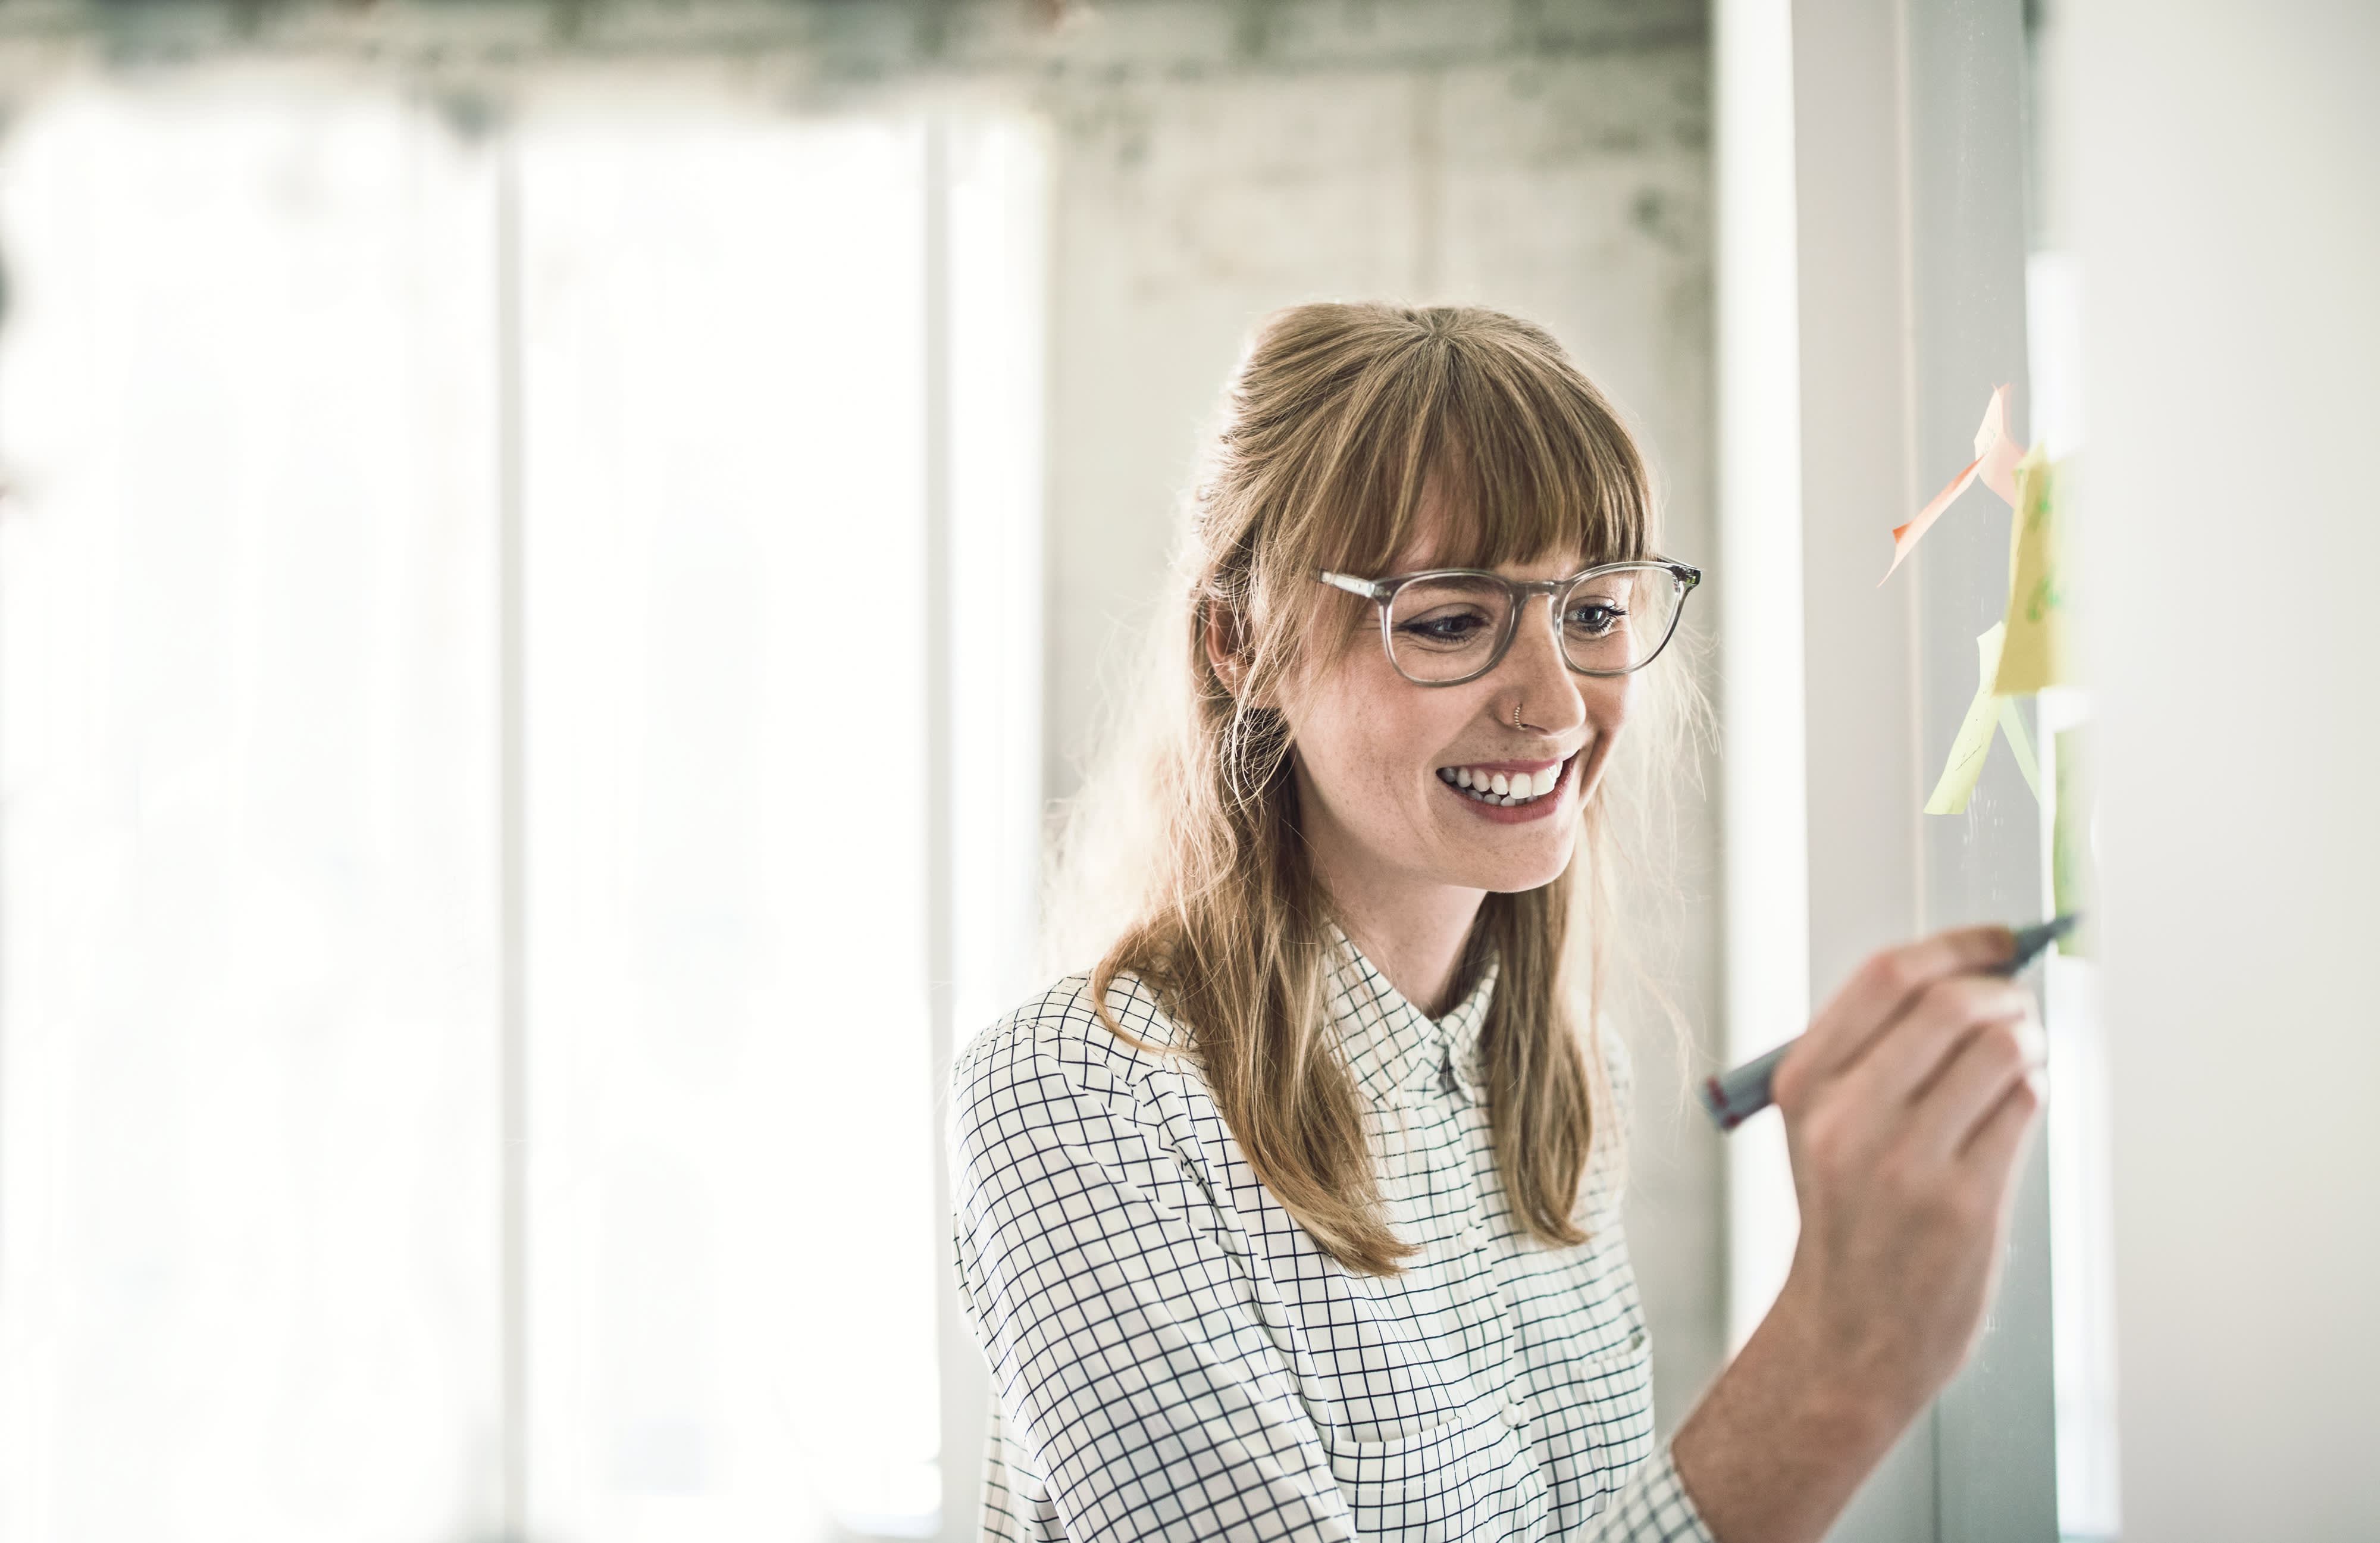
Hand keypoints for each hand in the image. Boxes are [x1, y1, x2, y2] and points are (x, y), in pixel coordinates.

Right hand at [1670, 926, 2044, 1542]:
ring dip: (2029, 1042)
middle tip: (2019, 1009)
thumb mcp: (1821, 1125)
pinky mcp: (1962, 1203)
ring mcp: (1905, 1162)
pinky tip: (2015, 1108)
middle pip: (1950, 1004)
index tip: (1996, 940)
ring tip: (2023, 1059)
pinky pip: (2023, 1107)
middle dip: (2003, 993)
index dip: (1957, 944)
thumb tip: (1970, 974)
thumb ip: (1873, 1052)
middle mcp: (1846, 1117)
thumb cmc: (1848, 1218)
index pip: (1887, 976)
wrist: (1850, 1334)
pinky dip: (2033, 1091)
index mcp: (1805, 1083)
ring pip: (1999, 1051)